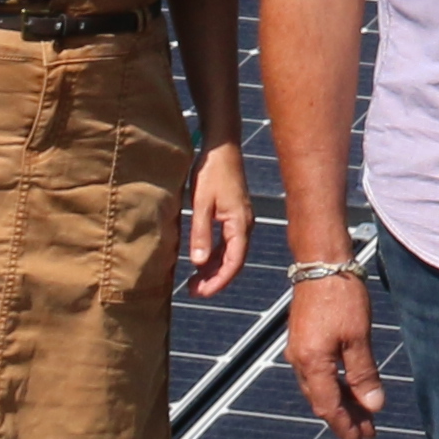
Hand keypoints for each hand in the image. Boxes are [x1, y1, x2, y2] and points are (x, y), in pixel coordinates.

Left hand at [184, 143, 252, 296]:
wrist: (222, 146)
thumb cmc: (211, 171)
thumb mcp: (201, 202)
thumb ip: (200, 233)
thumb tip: (198, 263)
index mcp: (240, 224)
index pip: (233, 262)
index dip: (218, 281)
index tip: (201, 293)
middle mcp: (245, 225)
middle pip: (233, 262)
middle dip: (215, 280)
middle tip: (193, 292)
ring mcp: (240, 220)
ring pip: (230, 254)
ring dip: (214, 269)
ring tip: (194, 282)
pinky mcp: (234, 215)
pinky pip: (227, 243)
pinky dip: (214, 255)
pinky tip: (200, 262)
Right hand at [286, 268, 386, 438]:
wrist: (320, 262)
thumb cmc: (340, 296)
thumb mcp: (358, 337)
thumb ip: (364, 374)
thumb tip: (373, 407)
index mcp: (312, 364)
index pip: (330, 408)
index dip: (346, 428)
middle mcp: (299, 361)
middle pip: (323, 401)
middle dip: (345, 419)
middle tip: (367, 434)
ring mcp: (299, 350)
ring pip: (319, 388)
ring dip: (341, 404)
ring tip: (362, 415)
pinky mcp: (303, 339)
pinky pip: (317, 374)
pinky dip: (334, 386)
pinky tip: (348, 388)